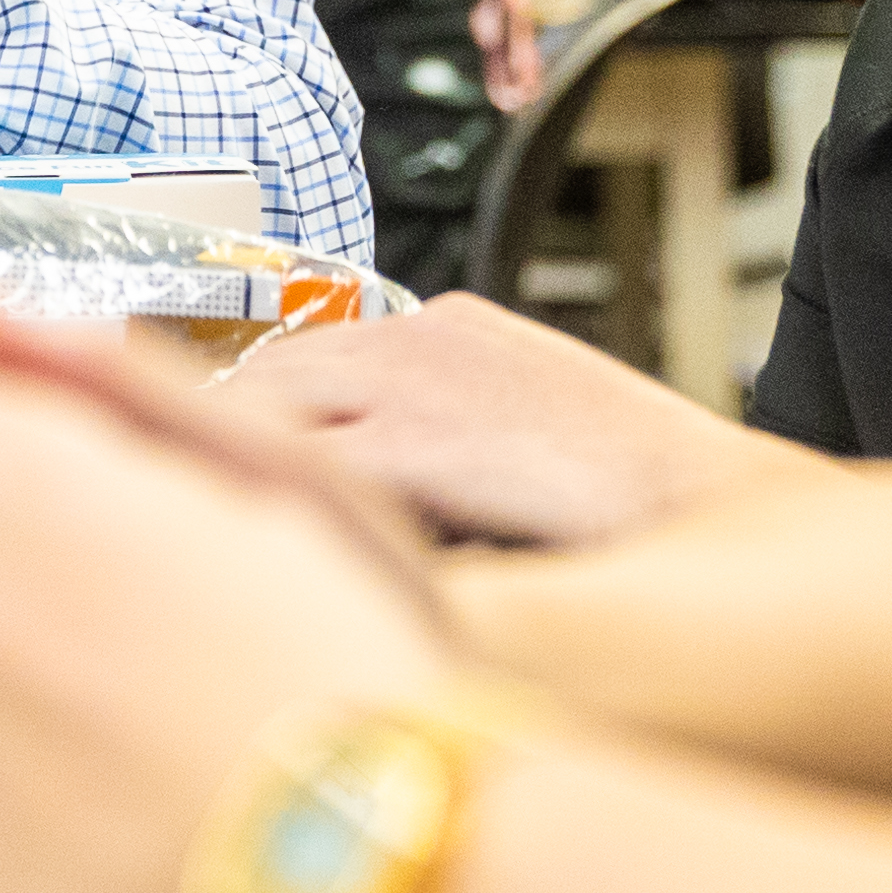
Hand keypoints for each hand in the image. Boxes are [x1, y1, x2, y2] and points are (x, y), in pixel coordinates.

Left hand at [238, 294, 794, 548]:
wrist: (713, 514)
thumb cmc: (641, 511)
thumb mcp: (525, 451)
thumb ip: (440, 459)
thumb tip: (354, 519)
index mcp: (451, 330)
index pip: (308, 357)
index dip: (254, 416)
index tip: (214, 456)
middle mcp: (418, 337)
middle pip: (264, 376)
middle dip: (219, 444)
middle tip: (178, 511)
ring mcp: (412, 380)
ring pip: (258, 416)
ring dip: (231, 479)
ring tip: (200, 545)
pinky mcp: (414, 436)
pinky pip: (292, 468)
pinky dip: (263, 509)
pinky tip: (249, 563)